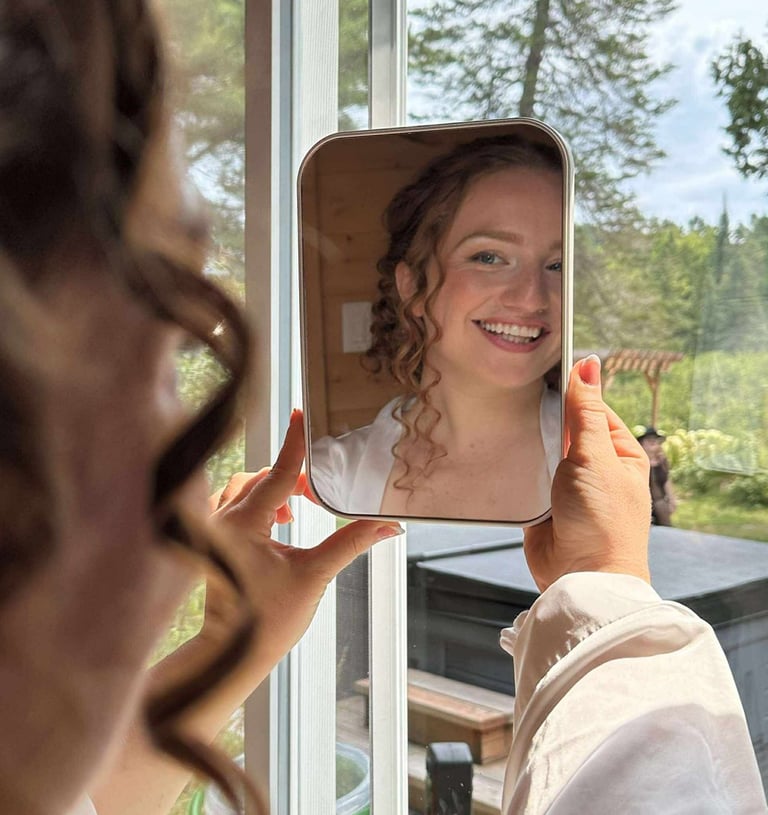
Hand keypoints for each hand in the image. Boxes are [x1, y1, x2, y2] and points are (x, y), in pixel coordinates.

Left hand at [199, 409, 402, 681]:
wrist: (229, 653)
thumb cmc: (265, 621)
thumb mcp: (314, 576)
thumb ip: (350, 542)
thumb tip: (387, 526)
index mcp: (242, 524)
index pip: (276, 472)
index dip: (294, 442)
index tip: (302, 413)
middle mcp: (221, 519)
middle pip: (263, 477)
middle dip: (295, 479)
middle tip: (322, 494)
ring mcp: (212, 528)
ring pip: (246, 487)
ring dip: (275, 489)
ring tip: (301, 507)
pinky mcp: (212, 538)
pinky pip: (233, 501)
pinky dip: (258, 500)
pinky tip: (278, 519)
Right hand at [524, 356, 650, 591]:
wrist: (581, 577)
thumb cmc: (603, 521)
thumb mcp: (595, 456)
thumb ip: (585, 411)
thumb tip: (589, 365)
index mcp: (619, 453)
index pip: (592, 408)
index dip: (572, 390)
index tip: (546, 371)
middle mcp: (595, 467)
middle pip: (565, 428)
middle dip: (546, 419)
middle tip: (522, 399)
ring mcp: (568, 486)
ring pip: (543, 451)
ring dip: (531, 444)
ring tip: (512, 427)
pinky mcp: (543, 503)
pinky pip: (527, 476)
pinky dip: (519, 469)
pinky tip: (507, 457)